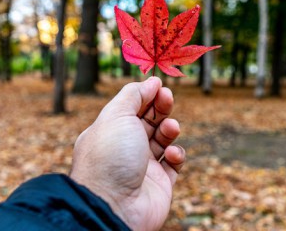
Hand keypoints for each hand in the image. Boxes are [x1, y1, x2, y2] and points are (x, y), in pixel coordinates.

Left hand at [70, 77, 185, 229]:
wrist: (114, 205)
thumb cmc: (110, 157)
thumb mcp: (116, 115)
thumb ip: (133, 95)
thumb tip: (151, 81)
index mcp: (109, 132)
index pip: (129, 108)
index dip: (145, 95)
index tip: (159, 85)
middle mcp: (124, 149)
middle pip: (148, 121)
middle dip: (160, 107)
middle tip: (168, 97)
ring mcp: (142, 167)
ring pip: (163, 140)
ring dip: (169, 129)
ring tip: (171, 127)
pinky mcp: (160, 184)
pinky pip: (174, 164)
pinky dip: (177, 155)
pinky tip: (171, 154)